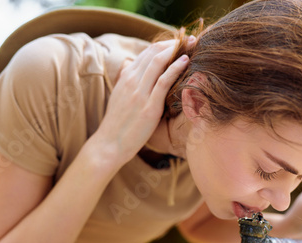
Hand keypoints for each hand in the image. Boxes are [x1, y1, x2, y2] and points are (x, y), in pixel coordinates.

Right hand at [93, 39, 192, 164]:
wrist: (109, 144)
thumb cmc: (117, 124)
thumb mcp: (119, 98)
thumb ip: (126, 81)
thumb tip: (130, 67)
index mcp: (126, 78)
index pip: (147, 53)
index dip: (164, 45)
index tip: (178, 43)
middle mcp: (131, 81)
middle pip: (153, 53)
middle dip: (173, 43)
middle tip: (189, 40)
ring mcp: (139, 93)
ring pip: (158, 62)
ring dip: (177, 50)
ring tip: (192, 45)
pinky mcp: (148, 106)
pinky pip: (163, 81)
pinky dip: (175, 68)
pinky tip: (185, 61)